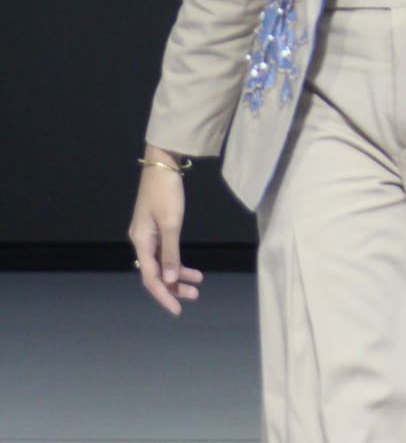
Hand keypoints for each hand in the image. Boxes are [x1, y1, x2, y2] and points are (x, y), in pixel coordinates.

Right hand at [128, 145, 203, 314]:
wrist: (163, 163)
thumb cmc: (166, 192)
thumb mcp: (171, 223)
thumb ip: (171, 253)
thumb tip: (170, 279)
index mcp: (141, 241)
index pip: (150, 276)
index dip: (163, 294)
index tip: (177, 309)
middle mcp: (142, 240)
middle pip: (155, 272)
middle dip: (173, 286)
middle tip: (194, 296)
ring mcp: (149, 234)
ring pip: (162, 263)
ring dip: (178, 275)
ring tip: (197, 286)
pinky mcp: (157, 227)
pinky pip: (165, 252)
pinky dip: (177, 261)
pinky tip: (191, 269)